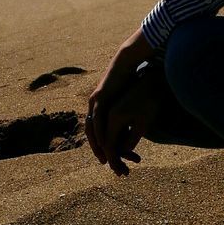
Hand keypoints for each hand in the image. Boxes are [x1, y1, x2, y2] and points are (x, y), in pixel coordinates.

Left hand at [86, 28, 156, 176]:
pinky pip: (96, 118)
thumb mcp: (128, 103)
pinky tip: (103, 141)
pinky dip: (99, 131)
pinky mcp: (98, 97)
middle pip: (91, 132)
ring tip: (103, 156)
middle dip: (97, 148)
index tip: (108, 159)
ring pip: (92, 127)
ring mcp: (94, 101)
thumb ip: (127, 115)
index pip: (98, 131)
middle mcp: (94, 106)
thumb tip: (132, 127)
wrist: (127, 63)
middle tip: (104, 162)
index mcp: (101, 108)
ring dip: (96, 143)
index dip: (101, 146)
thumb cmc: (130, 82)